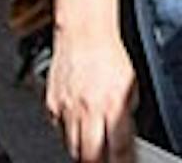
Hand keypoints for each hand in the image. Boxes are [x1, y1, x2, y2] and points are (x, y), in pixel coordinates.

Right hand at [46, 28, 138, 162]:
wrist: (82, 31)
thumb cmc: (108, 53)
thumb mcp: (130, 84)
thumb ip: (127, 112)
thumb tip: (127, 133)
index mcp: (113, 105)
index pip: (120, 150)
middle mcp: (88, 110)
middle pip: (91, 157)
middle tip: (104, 160)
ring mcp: (67, 108)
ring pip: (72, 148)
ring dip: (83, 151)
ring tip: (91, 146)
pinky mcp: (51, 103)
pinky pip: (58, 129)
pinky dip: (67, 132)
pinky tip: (76, 124)